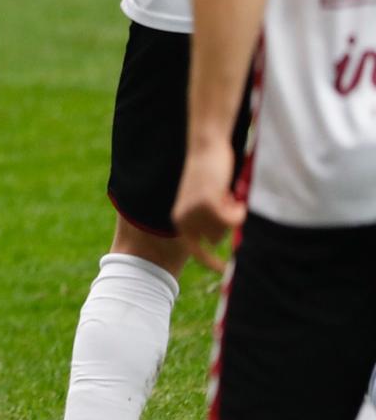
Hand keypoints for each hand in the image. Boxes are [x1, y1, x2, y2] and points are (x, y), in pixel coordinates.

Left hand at [173, 141, 243, 271]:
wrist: (206, 148)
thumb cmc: (208, 174)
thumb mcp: (203, 200)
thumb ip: (207, 220)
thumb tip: (217, 241)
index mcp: (180, 219)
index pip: (194, 249)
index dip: (209, 261)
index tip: (223, 271)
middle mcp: (183, 218)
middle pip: (217, 238)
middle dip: (226, 223)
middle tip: (225, 200)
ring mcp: (195, 211)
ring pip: (226, 228)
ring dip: (232, 214)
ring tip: (226, 194)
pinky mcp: (208, 203)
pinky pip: (232, 220)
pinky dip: (238, 211)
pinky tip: (234, 196)